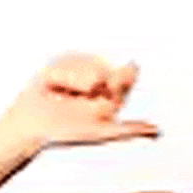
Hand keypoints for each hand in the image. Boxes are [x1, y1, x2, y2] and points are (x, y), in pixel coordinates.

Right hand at [0, 52, 159, 147]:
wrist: (35, 124)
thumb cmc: (69, 131)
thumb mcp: (102, 131)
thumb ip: (129, 129)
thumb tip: (157, 130)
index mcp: (114, 92)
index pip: (126, 76)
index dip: (119, 80)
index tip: (107, 90)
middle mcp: (100, 76)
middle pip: (107, 68)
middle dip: (93, 84)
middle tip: (83, 97)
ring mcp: (81, 66)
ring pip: (88, 65)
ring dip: (75, 84)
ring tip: (65, 97)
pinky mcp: (63, 60)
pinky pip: (68, 62)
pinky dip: (61, 78)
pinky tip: (53, 88)